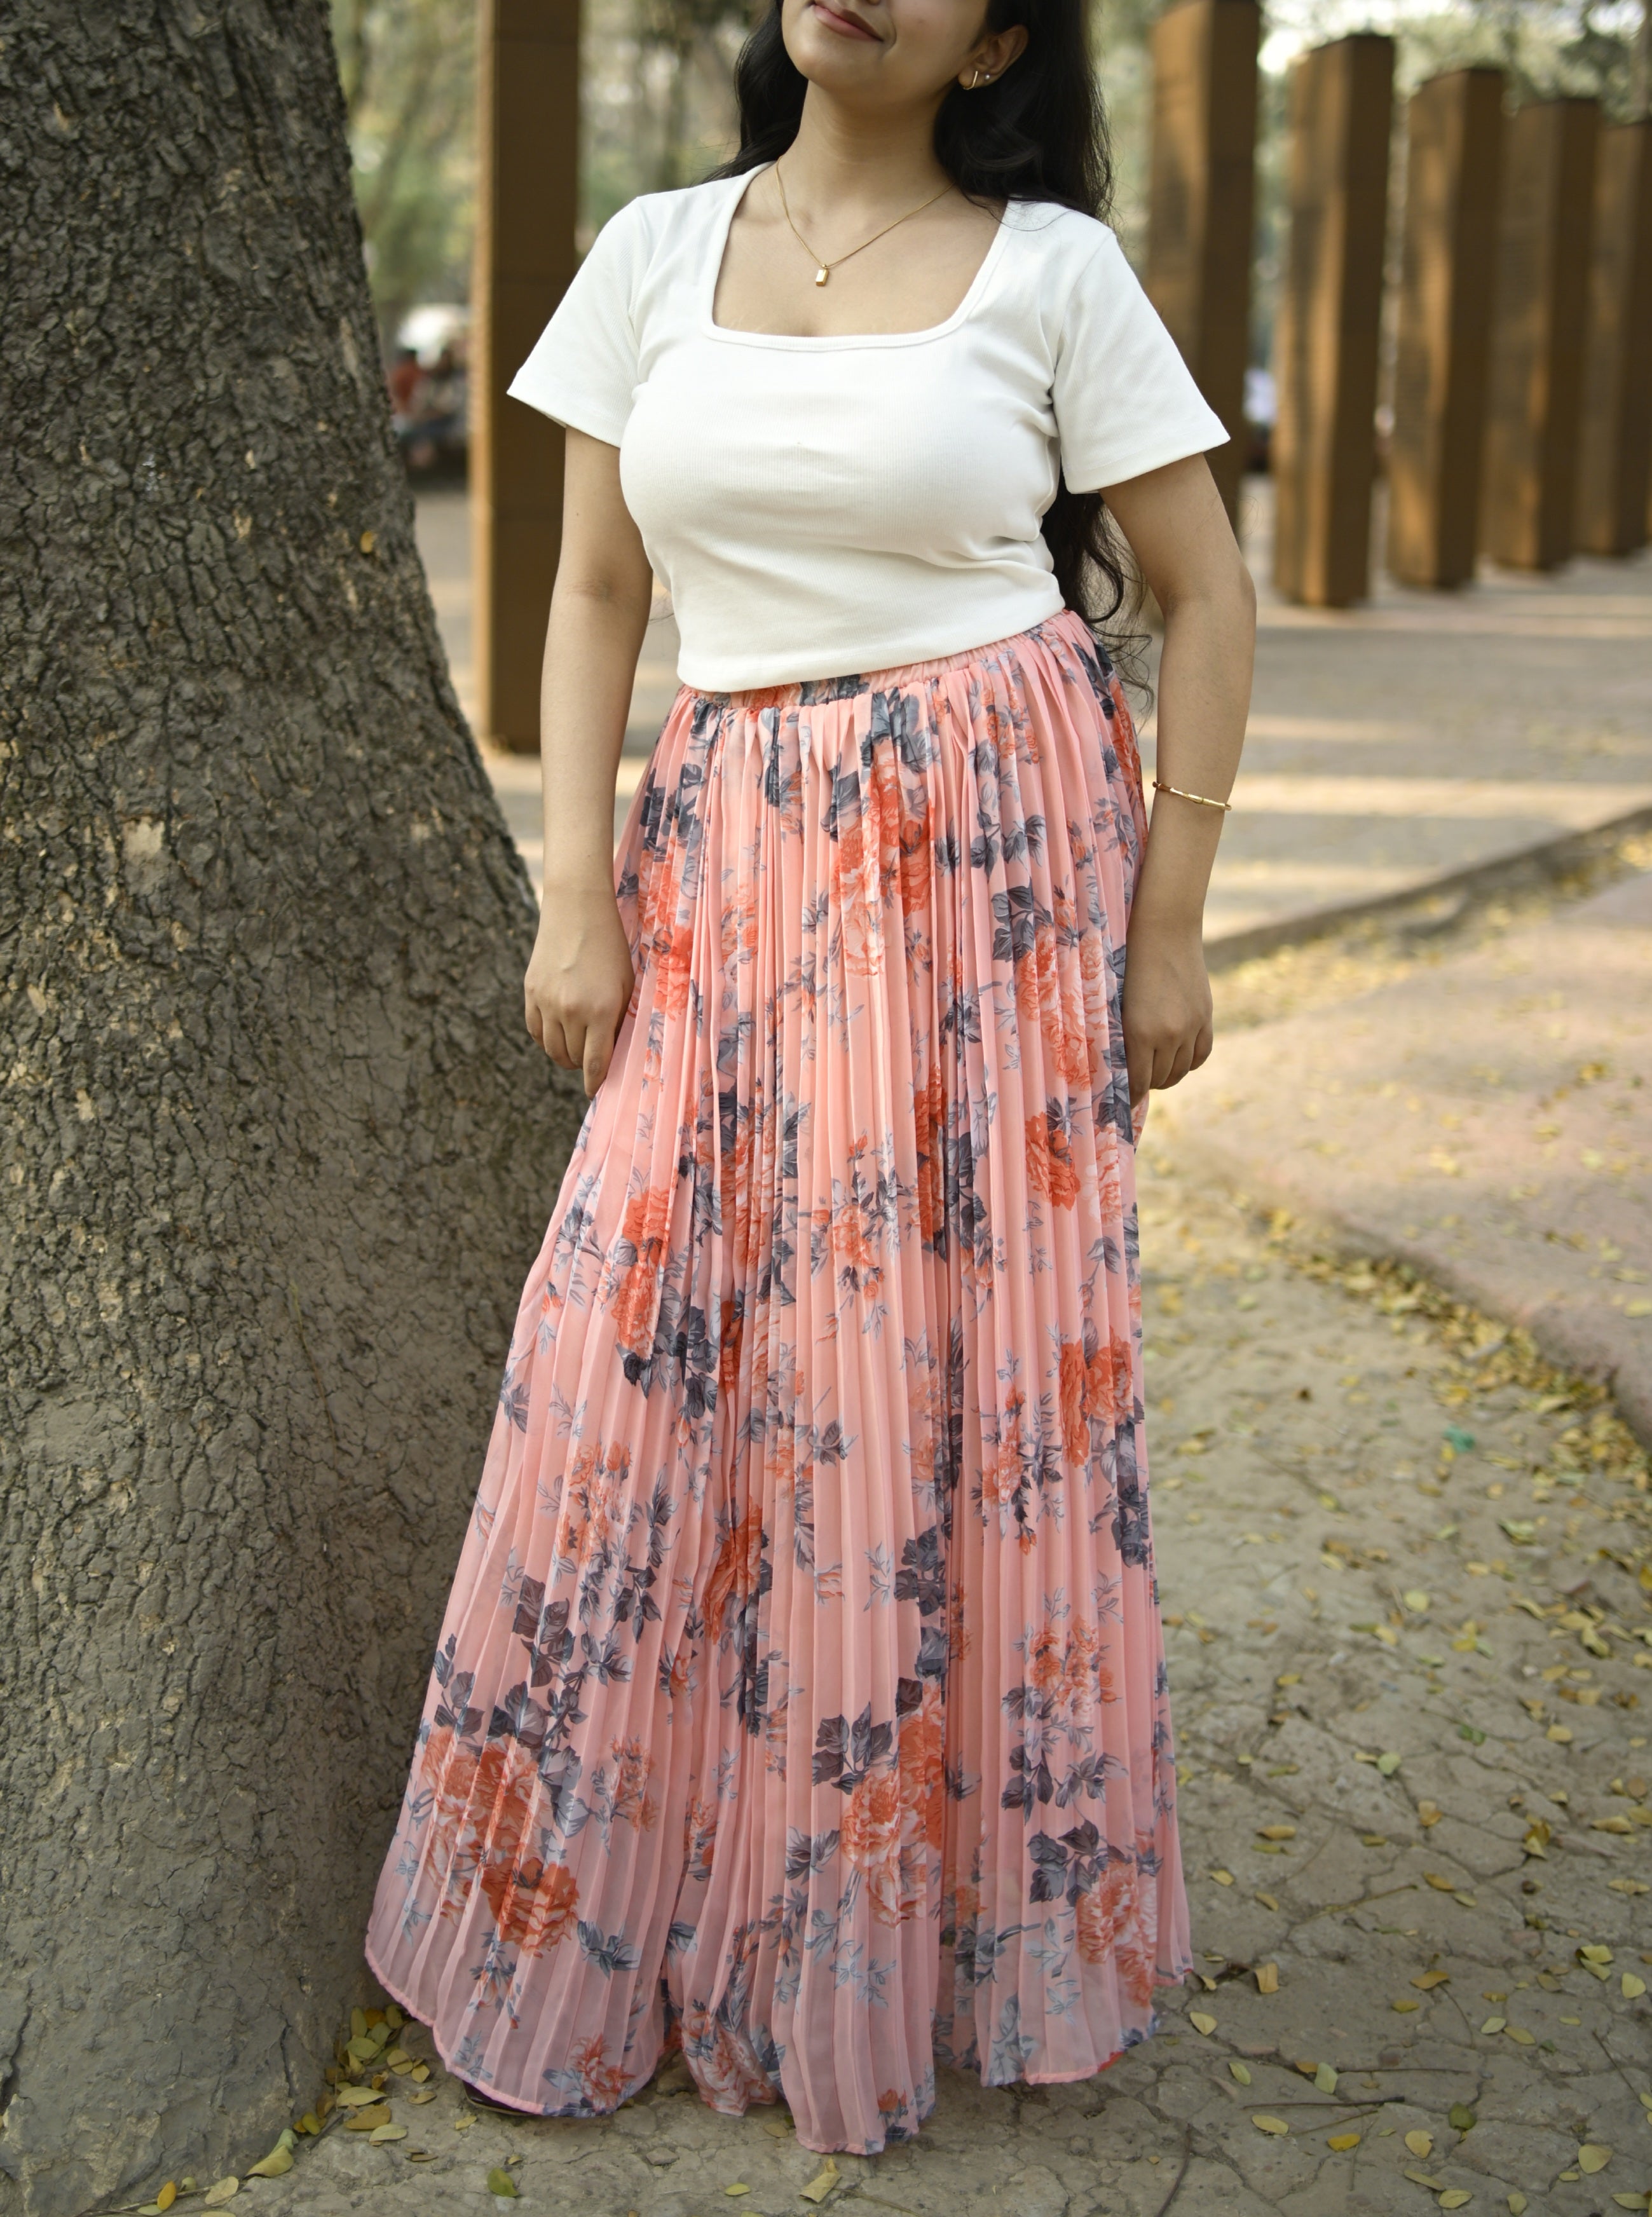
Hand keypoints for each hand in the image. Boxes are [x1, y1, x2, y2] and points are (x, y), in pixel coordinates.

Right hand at [524, 886, 635, 1095]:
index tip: (595, 1091)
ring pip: (551, 1049)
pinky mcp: (531, 992)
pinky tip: (556, 1037)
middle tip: (590, 1064)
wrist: (577, 911)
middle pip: (572, 1058)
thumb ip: (618, 1019)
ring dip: (563, 1057)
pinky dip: (545, 1040)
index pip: (594, 1062)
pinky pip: (535, 1030)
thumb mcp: (626, 984)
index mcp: (601, 1010)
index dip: (594, 1082)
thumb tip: (610, 1051)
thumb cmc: (611, 947)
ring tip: (574, 1053)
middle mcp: (571, 1011)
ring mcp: (547, 1002)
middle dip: (582, 1067)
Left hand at [1121, 914, 1213, 1108]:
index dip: (1130, 1095)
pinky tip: (1178, 1061)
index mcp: (1139, 1033)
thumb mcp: (1116, 1003)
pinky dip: (1189, 1063)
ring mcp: (1191, 1026)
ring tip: (1155, 1073)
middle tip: (1137, 1083)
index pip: (1137, 1082)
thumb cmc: (1127, 961)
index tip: (1124, 1100)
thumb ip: (1121, 1036)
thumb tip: (1120, 1066)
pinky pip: (1201, 1055)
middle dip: (1147, 1086)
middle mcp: (1168, 1035)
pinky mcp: (1205, 1016)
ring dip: (1167, 1077)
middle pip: (1160, 1080)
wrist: (1165, 930)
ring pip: (1181, 1070)